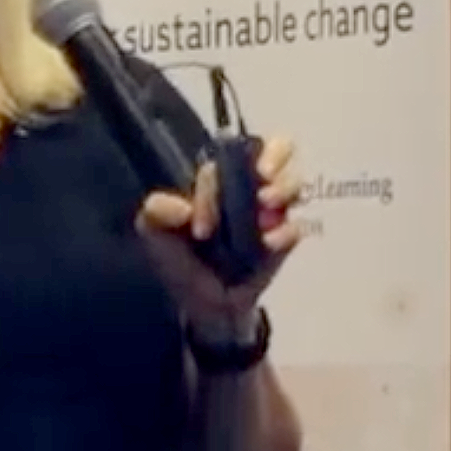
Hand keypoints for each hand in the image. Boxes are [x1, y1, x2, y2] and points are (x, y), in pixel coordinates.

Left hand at [138, 135, 304, 338]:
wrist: (199, 302)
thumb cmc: (177, 258)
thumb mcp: (153, 230)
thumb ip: (157, 209)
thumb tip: (184, 209)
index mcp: (217, 178)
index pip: (226, 157)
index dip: (216, 182)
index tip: (200, 218)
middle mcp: (249, 186)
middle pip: (279, 149)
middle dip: (276, 157)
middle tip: (264, 177)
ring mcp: (271, 211)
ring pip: (294, 181)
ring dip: (285, 189)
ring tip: (266, 210)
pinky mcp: (285, 238)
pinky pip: (297, 226)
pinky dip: (286, 231)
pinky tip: (268, 243)